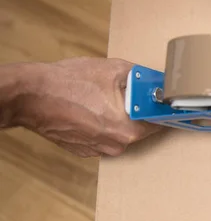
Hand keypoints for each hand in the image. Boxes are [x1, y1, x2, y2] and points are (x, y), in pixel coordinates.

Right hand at [11, 58, 159, 156]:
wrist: (31, 96)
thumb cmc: (70, 83)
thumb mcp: (114, 70)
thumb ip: (143, 79)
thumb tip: (159, 81)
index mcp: (128, 130)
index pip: (159, 123)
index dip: (164, 110)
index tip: (170, 103)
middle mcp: (116, 146)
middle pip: (141, 127)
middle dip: (139, 109)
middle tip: (132, 91)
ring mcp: (98, 150)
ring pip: (121, 131)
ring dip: (120, 115)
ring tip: (104, 97)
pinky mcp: (84, 150)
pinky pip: (104, 135)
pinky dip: (103, 122)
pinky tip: (92, 107)